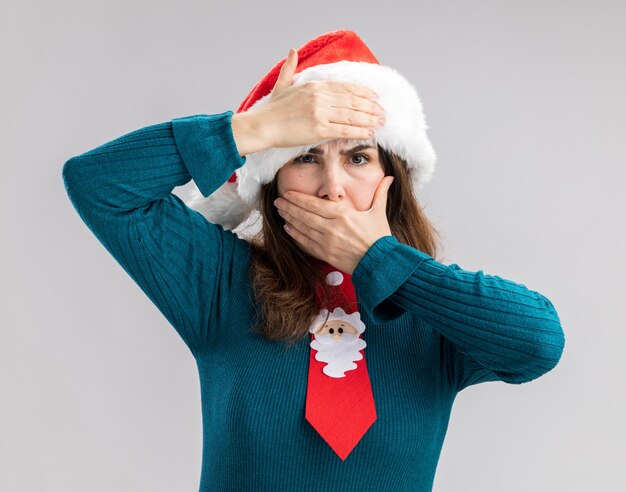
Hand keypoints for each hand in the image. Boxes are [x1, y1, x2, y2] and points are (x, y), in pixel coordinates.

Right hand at [254, 48, 385, 148]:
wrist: (262, 125)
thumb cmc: (272, 109)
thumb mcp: (282, 84)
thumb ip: (290, 68)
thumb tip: (292, 51)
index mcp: (315, 86)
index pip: (346, 87)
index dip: (363, 92)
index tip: (375, 96)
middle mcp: (320, 97)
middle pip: (352, 101)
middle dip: (371, 107)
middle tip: (383, 113)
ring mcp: (319, 113)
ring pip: (351, 116)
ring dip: (369, 120)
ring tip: (380, 123)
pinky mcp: (318, 129)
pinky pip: (343, 130)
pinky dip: (358, 132)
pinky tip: (368, 133)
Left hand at [274, 175, 394, 274]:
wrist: (380, 263)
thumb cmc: (380, 238)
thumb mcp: (379, 213)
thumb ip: (381, 193)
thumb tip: (390, 178)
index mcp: (343, 214)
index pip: (314, 204)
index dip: (298, 198)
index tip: (287, 194)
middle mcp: (331, 227)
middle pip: (304, 214)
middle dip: (289, 207)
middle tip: (278, 201)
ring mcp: (327, 242)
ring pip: (303, 228)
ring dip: (290, 219)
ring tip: (280, 212)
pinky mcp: (326, 254)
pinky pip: (306, 243)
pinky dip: (296, 235)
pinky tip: (288, 228)